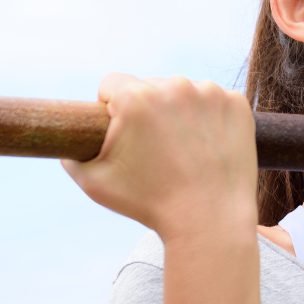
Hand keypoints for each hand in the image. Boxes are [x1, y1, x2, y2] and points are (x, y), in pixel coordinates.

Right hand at [61, 73, 258, 239]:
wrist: (210, 220)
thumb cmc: (148, 203)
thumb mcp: (93, 182)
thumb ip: (71, 154)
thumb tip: (66, 139)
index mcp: (136, 97)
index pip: (112, 83)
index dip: (109, 106)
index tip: (119, 128)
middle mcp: (174, 86)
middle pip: (149, 86)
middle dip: (146, 110)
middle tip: (154, 147)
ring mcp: (210, 92)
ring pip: (183, 92)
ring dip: (178, 111)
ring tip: (182, 150)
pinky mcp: (237, 104)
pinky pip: (214, 102)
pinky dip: (209, 118)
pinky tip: (206, 145)